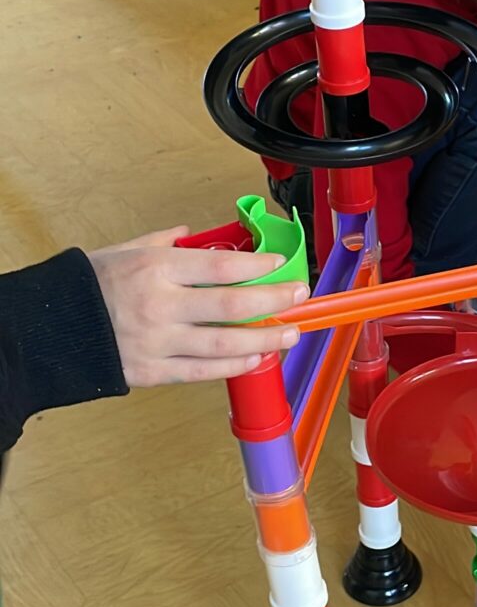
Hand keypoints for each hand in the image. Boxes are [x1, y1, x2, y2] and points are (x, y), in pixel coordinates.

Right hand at [89, 228, 307, 387]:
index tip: (281, 266)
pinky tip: (253, 358)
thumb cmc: (86, 287)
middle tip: (298, 297)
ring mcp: (158, 342)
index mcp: (156, 269)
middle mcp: (161, 305)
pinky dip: (232, 366)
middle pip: (233, 305)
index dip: (258, 268)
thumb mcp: (123, 251)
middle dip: (273, 301)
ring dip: (264, 339)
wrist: (49, 329)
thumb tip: (192, 234)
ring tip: (288, 334)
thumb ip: (163, 243)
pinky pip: (202, 372)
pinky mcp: (152, 372)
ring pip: (224, 344)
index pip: (221, 267)